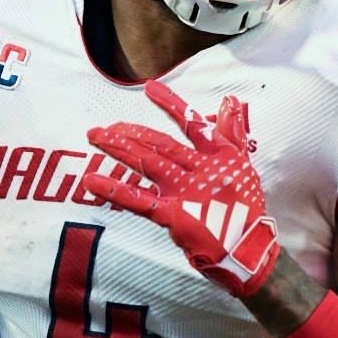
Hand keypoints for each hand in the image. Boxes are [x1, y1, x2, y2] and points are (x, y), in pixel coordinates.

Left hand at [85, 80, 277, 296]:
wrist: (247, 249)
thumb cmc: (244, 207)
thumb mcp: (242, 164)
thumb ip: (231, 132)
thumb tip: (230, 100)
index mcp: (218, 154)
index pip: (191, 122)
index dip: (170, 104)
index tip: (149, 88)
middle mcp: (201, 169)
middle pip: (159, 143)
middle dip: (128, 133)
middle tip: (101, 128)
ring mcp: (186, 192)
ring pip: (146, 163)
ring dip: (118, 148)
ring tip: (94, 137)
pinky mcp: (173, 216)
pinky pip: (137, 200)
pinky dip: (113, 190)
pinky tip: (91, 181)